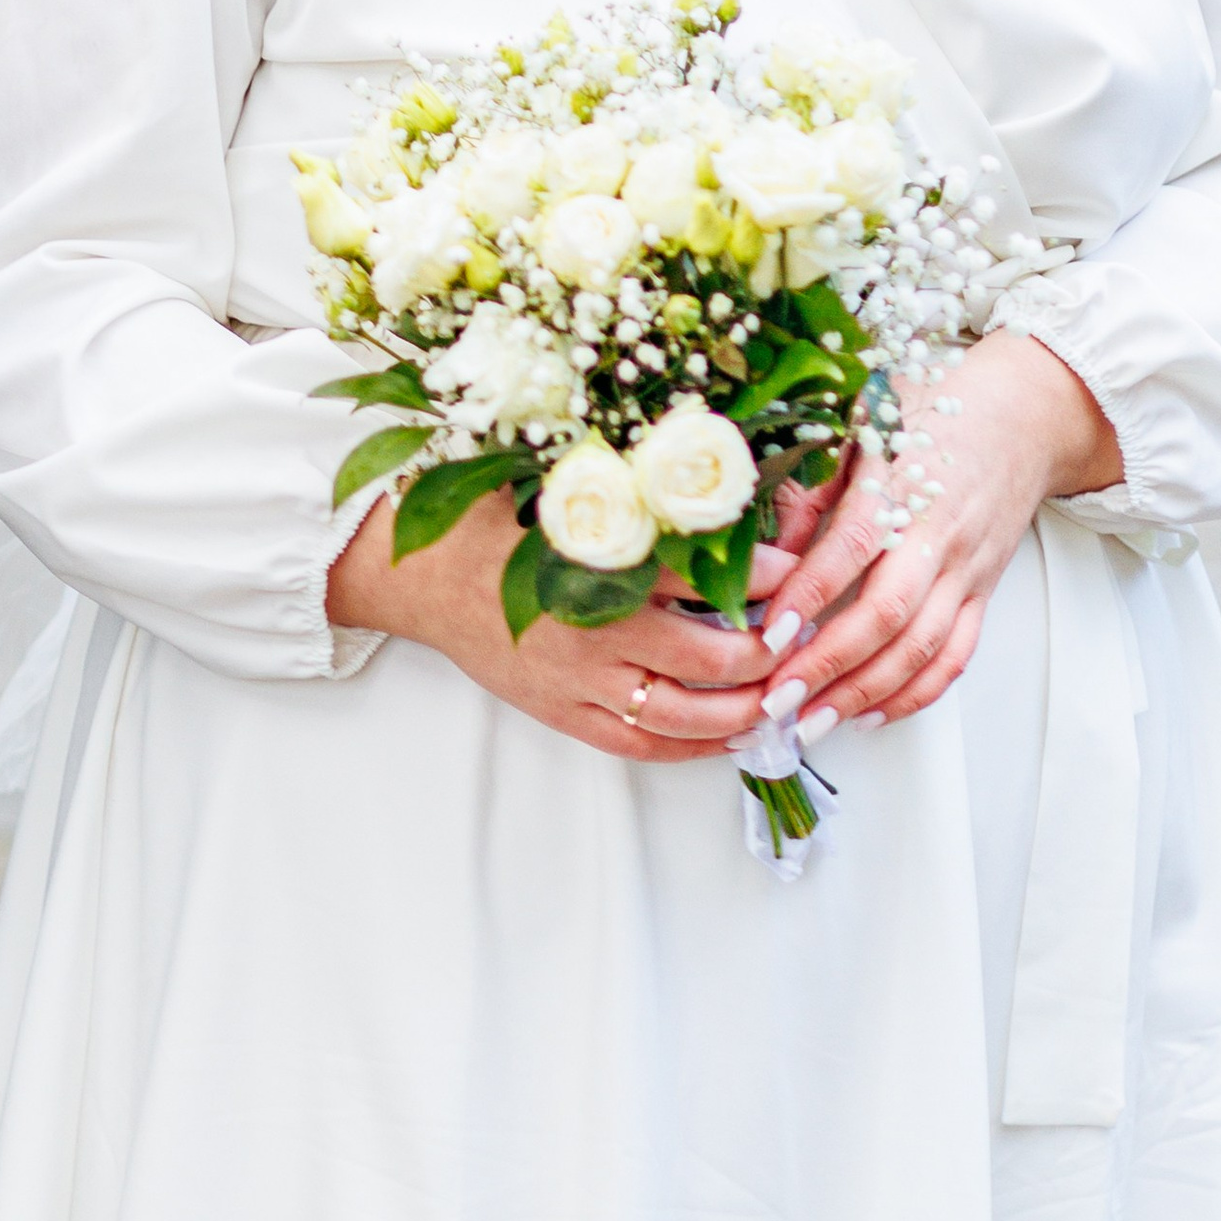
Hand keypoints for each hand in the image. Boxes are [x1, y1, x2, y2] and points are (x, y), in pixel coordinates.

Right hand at [326, 486, 787, 759]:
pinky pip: (641, 745)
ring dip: (746, 710)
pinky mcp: (564, 713)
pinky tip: (733, 736)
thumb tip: (712, 471)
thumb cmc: (492, 519)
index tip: (799, 569)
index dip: (763, 576)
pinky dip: (694, 748)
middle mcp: (594, 630)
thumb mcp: (561, 484)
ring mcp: (580, 681)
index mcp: (597, 564)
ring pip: (684, 715)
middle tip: (801, 635)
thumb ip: (631, 486)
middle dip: (768, 652)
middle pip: (708, 658)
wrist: (419, 573)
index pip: (703, 575)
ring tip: (785, 693)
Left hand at [750, 332, 1121, 731]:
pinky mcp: (983, 593)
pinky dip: (915, 694)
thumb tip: (767, 543)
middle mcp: (938, 535)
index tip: (766, 633)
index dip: (808, 593)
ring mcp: (966, 570)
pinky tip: (871, 715)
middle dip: (829, 665)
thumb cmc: (932, 411)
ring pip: (921, 647)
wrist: (1024, 415)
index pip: (852, 548)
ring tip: (812, 723)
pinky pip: (954, 656)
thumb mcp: (864, 420)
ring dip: (865, 693)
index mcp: (901, 484)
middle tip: (777, 699)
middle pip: (887, 613)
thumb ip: (815, 481)